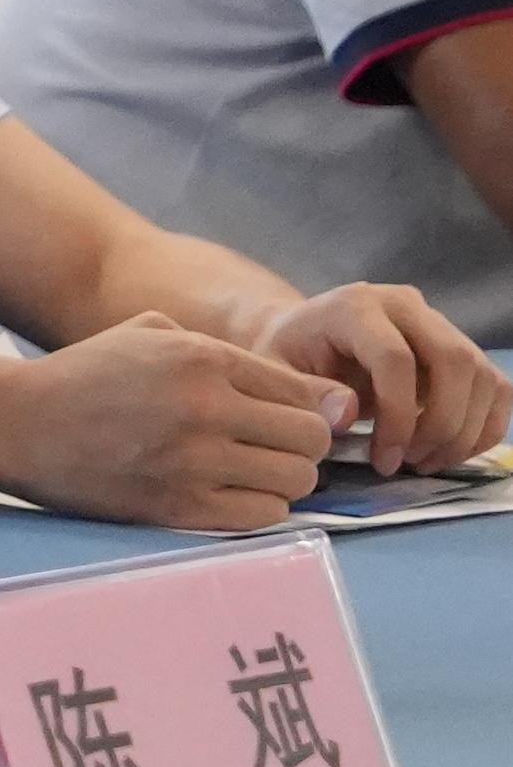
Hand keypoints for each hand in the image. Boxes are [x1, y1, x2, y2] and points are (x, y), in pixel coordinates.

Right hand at [1, 314, 345, 528]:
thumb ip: (225, 353)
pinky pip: (265, 516)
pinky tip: (230, 495)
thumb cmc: (84, 374)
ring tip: (250, 474)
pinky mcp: (181, 507)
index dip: (304, 408)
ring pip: (297, 480)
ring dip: (282, 479)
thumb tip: (308, 392)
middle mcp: (206, 406)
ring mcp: (194, 460)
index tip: (286, 422)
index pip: (301, 390)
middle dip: (300, 445)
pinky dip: (259, 508)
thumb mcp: (150, 334)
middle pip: (310, 438)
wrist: (15, 422)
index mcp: (200, 356)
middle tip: (271, 450)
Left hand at [253, 282, 510, 477]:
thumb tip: (347, 414)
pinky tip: (448, 451)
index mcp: (355, 306)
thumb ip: (305, 393)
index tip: (384, 459)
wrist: (301, 335)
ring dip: (463, 431)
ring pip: (482, 377)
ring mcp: (439, 323)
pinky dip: (483, 428)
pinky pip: (496, 388)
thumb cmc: (287, 357)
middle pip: (453, 361)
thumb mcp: (275, 374)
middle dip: (440, 425)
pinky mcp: (461, 348)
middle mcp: (406, 304)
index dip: (397, 416)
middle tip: (411, 463)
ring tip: (424, 461)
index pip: (395, 358)